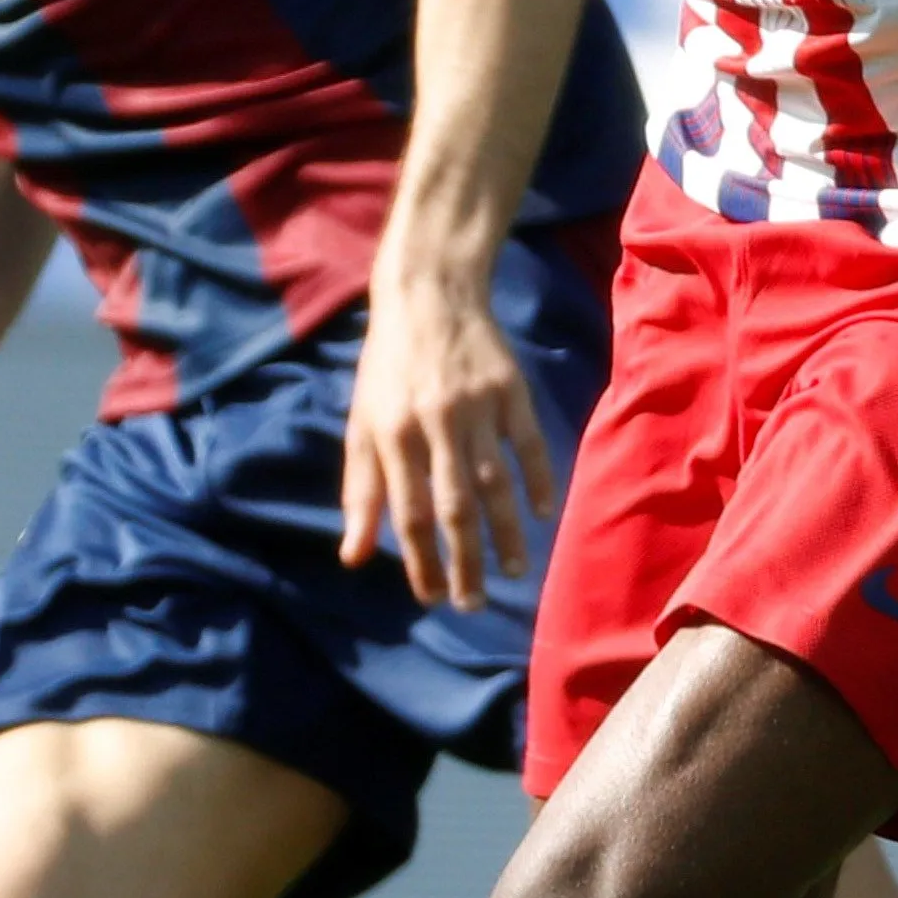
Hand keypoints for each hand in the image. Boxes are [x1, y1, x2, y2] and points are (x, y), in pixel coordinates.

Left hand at [346, 265, 555, 611]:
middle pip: (454, 507)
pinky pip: (528, 444)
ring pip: (495, 483)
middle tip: (473, 603)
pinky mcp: (511, 391)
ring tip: (515, 572)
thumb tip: (355, 556)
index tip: (431, 598)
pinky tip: (542, 513)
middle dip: (464, 562)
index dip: (420, 561)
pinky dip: (538, 480)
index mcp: (391, 435)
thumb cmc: (388, 368)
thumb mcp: (361, 424)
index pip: (408, 513)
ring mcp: (477, 407)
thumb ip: (360, 491)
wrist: (428, 294)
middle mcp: (434, 425)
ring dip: (507, 533)